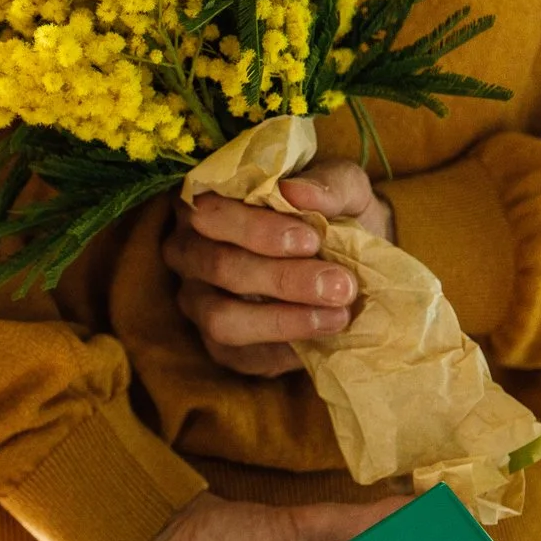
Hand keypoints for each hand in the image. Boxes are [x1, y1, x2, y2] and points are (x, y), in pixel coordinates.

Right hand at [162, 158, 395, 377]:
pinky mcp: (217, 344)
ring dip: (281, 320)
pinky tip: (321, 341)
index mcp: (208, 203)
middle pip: (217, 265)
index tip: (311, 240)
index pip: (210, 212)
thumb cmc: (334, 217)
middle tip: (339, 285)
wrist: (352, 263)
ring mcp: (197, 301)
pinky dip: (282, 351)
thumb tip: (297, 193)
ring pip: (220, 317)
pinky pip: (238, 355)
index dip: (256, 228)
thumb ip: (327, 185)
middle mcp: (189, 251)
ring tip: (336, 317)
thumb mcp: (344, 191)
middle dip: (281, 278)